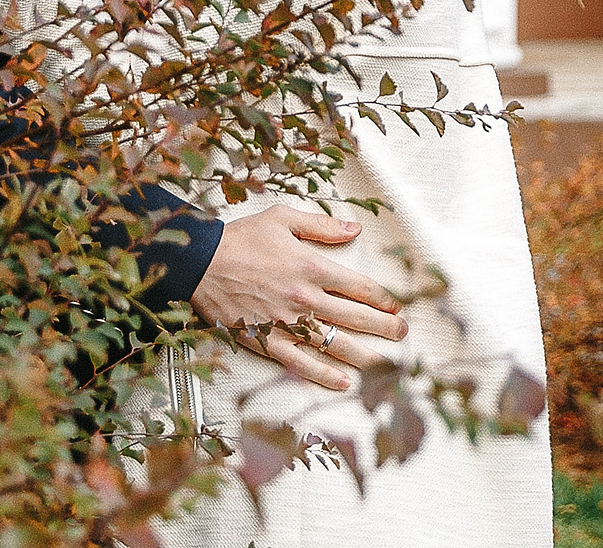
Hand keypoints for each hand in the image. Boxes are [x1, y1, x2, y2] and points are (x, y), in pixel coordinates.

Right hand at [189, 206, 406, 390]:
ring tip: (387, 365)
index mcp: (312, 267)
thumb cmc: (239, 240)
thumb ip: (322, 226)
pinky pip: (302, 362)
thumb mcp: (283, 219)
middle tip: (402, 334)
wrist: (200, 264)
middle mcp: (305, 298)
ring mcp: (288, 323)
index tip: (396, 306)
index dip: (384, 299)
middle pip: (357, 317)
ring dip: (366, 356)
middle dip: (385, 327)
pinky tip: (343, 383)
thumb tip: (355, 228)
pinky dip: (324, 375)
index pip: (361, 287)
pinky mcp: (268, 341)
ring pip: (336, 343)